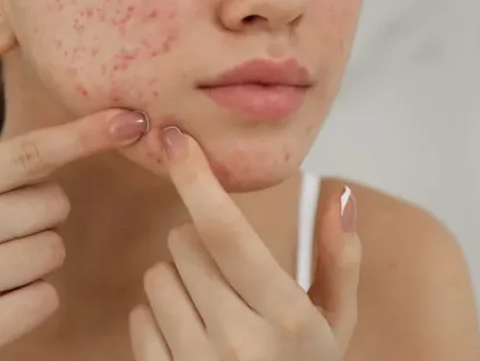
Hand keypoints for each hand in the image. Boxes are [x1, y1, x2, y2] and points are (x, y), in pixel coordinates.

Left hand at [129, 127, 360, 360]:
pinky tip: (191, 339)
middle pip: (182, 244)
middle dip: (198, 246)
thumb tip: (338, 194)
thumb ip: (339, 258)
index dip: (196, 179)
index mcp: (286, 317)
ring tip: (212, 313)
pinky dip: (159, 319)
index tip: (174, 139)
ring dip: (178, 282)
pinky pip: (140, 318)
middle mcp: (239, 341)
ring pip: (156, 277)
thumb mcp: (335, 324)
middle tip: (226, 276)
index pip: (226, 232)